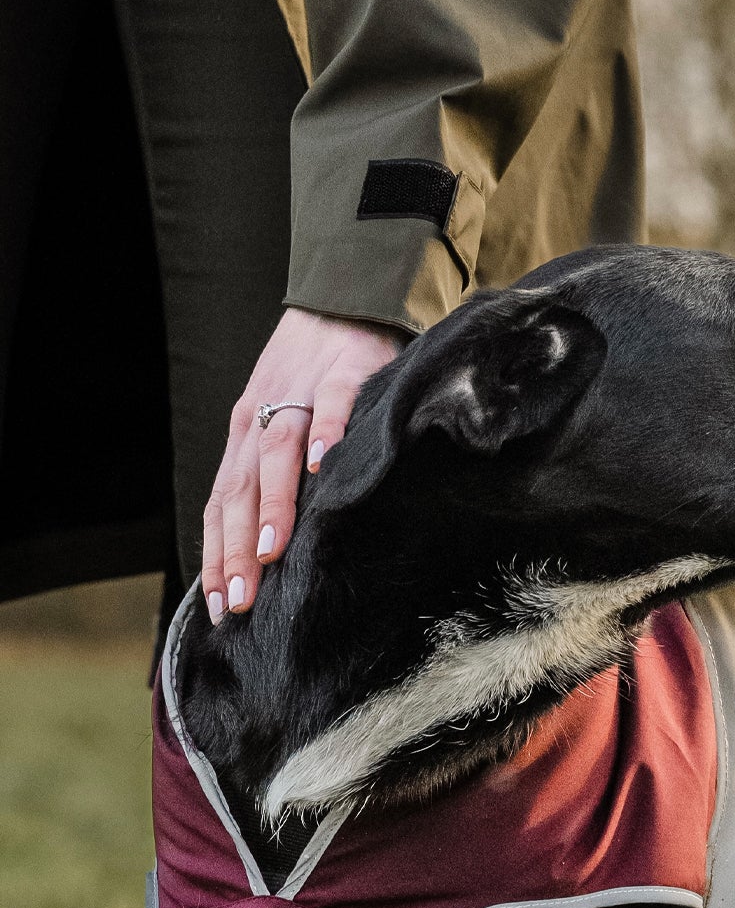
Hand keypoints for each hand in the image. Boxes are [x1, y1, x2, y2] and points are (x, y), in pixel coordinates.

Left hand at [203, 307, 404, 618]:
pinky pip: (330, 406)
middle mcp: (262, 418)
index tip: (219, 607)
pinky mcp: (344, 374)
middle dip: (237, 547)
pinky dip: (325, 435)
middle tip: (240, 599)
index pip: (221, 503)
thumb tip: (269, 547)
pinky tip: (324, 468)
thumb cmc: (316, 373)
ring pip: (276, 454)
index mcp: (245, 436)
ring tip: (272, 550)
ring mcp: (300, 394)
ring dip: (273, 504)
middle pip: (240, 488)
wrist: (343, 300)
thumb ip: (274, 473)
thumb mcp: (283, 422)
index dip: (217, 554)